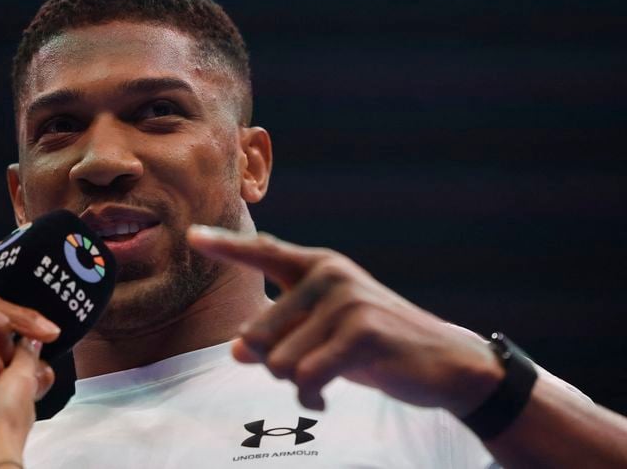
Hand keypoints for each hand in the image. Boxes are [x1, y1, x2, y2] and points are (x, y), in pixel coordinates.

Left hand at [187, 226, 502, 415]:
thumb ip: (278, 333)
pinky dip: (310, 396)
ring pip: (279, 361)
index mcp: (317, 267)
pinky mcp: (362, 330)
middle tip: (307, 369)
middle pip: (257, 334)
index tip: (192, 236)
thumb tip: (236, 349)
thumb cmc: (372, 345)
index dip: (225, 246)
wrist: (441, 362)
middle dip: (273, 365)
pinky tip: (326, 397)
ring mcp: (346, 299)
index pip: (263, 253)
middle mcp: (328, 274)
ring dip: (294, 385)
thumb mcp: (321, 332)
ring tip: (321, 382)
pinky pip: (306, 376)